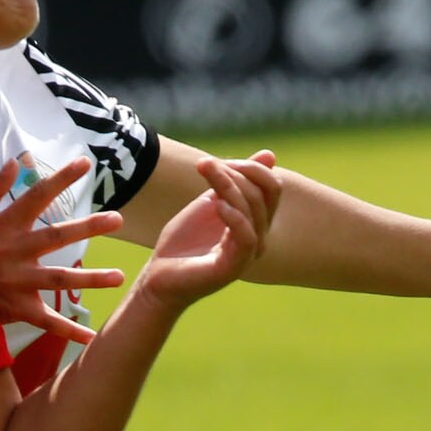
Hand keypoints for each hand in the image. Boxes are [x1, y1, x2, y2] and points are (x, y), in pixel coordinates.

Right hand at [0, 156, 126, 344]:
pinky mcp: (18, 308)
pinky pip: (46, 321)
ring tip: (119, 276)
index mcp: (4, 227)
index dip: (60, 178)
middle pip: (57, 237)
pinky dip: (68, 332)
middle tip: (117, 219)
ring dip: (91, 279)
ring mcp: (17, 282)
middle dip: (88, 227)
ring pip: (60, 279)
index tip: (85, 163)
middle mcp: (14, 252)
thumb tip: (15, 162)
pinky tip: (91, 336)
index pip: (36, 196)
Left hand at [142, 150, 280, 309]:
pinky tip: (216, 205)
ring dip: (228, 186)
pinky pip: (247, 237)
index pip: (271, 187)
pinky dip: (234, 217)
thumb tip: (270, 154)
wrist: (160, 275)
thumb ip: (234, 183)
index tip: (219, 161)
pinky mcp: (234, 268)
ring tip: (205, 173)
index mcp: (255, 222)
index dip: (250, 168)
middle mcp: (258, 237)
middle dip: (237, 173)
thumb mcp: (210, 202)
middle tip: (205, 164)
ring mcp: (248, 254)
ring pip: (253, 210)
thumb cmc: (183, 242)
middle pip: (264, 194)